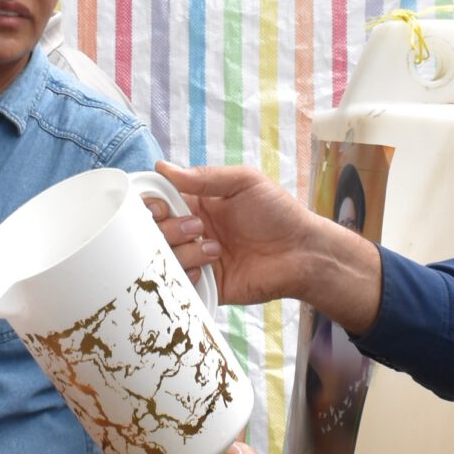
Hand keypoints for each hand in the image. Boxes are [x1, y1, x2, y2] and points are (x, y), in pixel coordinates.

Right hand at [151, 161, 381, 328]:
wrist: (303, 251)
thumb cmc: (279, 212)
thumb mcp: (245, 182)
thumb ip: (205, 177)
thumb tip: (163, 167)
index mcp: (196, 204)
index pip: (157, 202)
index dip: (150, 204)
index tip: (161, 206)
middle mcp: (191, 232)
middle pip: (152, 233)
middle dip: (168, 229)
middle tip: (198, 227)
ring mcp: (196, 259)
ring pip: (163, 259)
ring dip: (184, 251)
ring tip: (215, 249)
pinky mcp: (206, 285)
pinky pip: (178, 284)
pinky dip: (186, 275)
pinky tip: (209, 269)